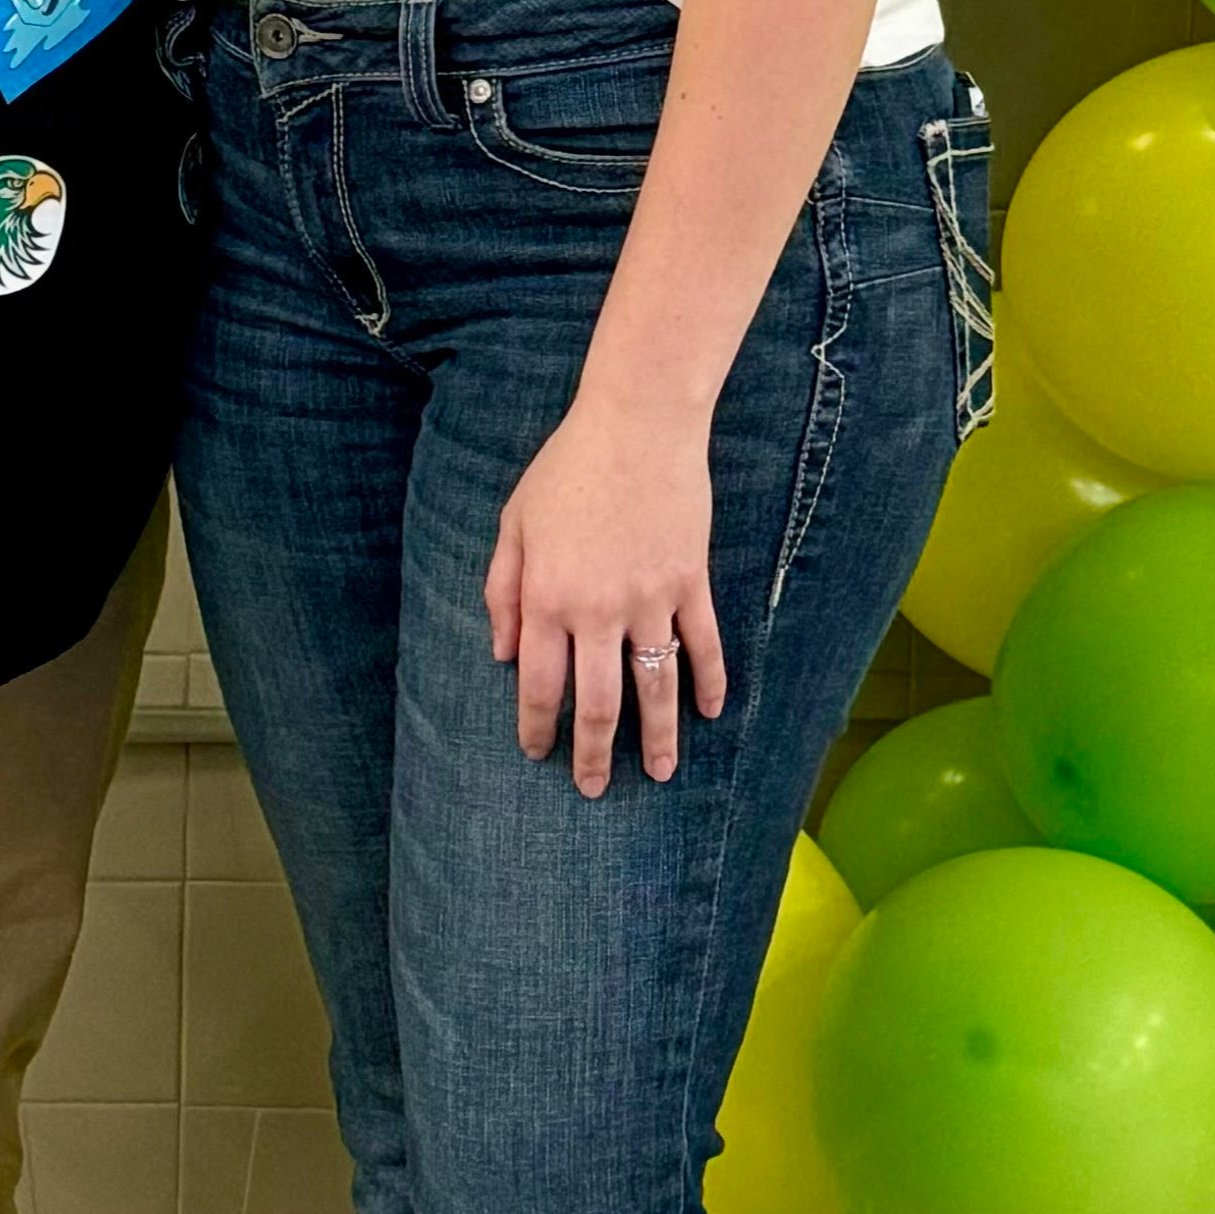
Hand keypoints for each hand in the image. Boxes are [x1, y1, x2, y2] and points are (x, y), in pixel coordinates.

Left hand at [486, 393, 727, 798]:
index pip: (541, 685)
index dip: (538, 728)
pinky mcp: (690, 583)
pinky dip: (711, 682)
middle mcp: (599, 610)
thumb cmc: (567, 469)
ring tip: (659, 773)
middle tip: (593, 788)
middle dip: (593, 753)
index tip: (538, 754)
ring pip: (656, 687)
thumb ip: (503, 591)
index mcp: (548, 598)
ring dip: (657, 737)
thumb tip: (503, 654)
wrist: (638, 425)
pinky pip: (704, 645)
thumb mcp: (514, 524)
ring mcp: (651, 600)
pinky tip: (711, 712)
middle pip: (598, 703)